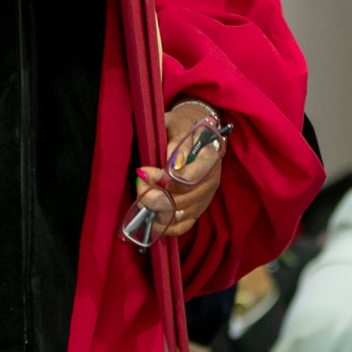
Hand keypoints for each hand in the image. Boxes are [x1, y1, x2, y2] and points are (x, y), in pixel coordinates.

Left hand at [133, 103, 226, 239]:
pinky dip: (166, 227)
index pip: (191, 177)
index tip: (146, 172)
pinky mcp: (197, 210)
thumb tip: (174, 161)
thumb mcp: (177, 125)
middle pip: (183, 198)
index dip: (166, 179)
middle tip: (139, 184)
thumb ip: (176, 140)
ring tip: (141, 196)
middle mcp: (211, 181)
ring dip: (155, 208)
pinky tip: (151, 220)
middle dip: (155, 194)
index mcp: (210, 158)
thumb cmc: (181, 127)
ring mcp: (205, 198)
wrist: (192, 135)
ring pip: (180, 213)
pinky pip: (183, 226)